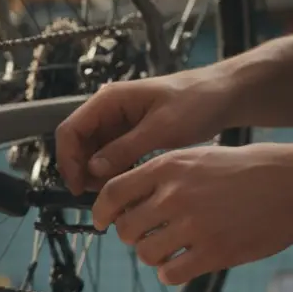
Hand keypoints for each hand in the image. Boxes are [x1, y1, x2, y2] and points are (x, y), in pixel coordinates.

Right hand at [55, 70, 232, 195]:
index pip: (70, 130)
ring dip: (98, 175)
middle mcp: (107, 110)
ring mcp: (118, 122)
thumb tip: (92, 169)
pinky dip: (113, 172)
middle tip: (102, 196)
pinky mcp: (130, 134)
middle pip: (78, 144)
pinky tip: (128, 184)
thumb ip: (125, 148)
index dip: (68, 161)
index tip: (78, 188)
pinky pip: (111, 156)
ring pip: (93, 153)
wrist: (224, 95)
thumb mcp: (161, 128)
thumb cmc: (196, 103)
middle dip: (83, 171)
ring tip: (117, 192)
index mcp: (108, 101)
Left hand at [91, 143, 292, 284]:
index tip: (101, 222)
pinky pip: (170, 273)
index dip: (101, 212)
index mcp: (169, 167)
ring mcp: (194, 225)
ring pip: (145, 254)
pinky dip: (171, 272)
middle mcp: (175, 195)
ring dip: (152, 256)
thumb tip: (128, 197)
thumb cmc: (251, 169)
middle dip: (131, 236)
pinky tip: (184, 264)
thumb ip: (163, 175)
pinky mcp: (214, 252)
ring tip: (169, 250)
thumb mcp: (200, 156)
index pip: (113, 193)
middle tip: (146, 236)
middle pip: (125, 228)